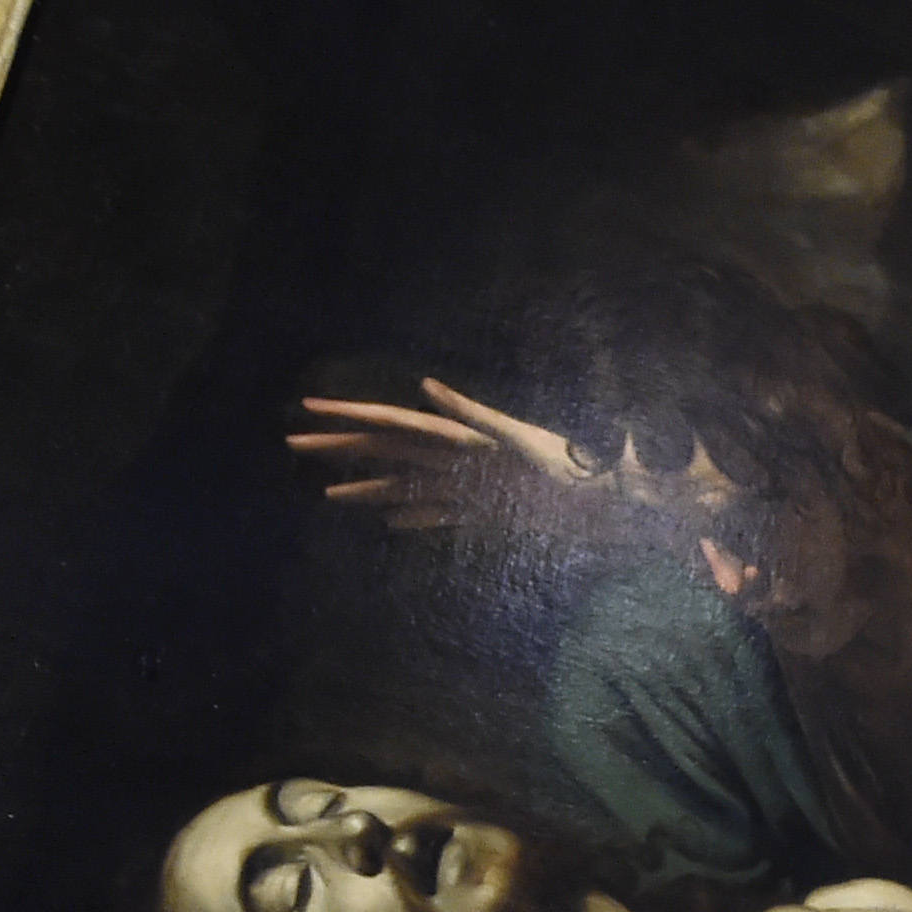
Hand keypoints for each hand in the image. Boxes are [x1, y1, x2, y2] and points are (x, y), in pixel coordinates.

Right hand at [291, 374, 635, 546]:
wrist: (617, 503)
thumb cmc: (572, 470)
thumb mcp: (518, 439)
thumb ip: (471, 414)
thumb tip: (426, 388)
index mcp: (462, 438)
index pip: (395, 422)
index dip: (352, 414)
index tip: (312, 406)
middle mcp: (461, 459)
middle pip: (388, 449)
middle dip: (341, 446)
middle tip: (293, 442)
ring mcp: (473, 487)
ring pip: (405, 485)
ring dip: (366, 488)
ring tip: (326, 496)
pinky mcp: (492, 514)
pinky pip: (440, 516)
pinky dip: (413, 518)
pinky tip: (390, 523)